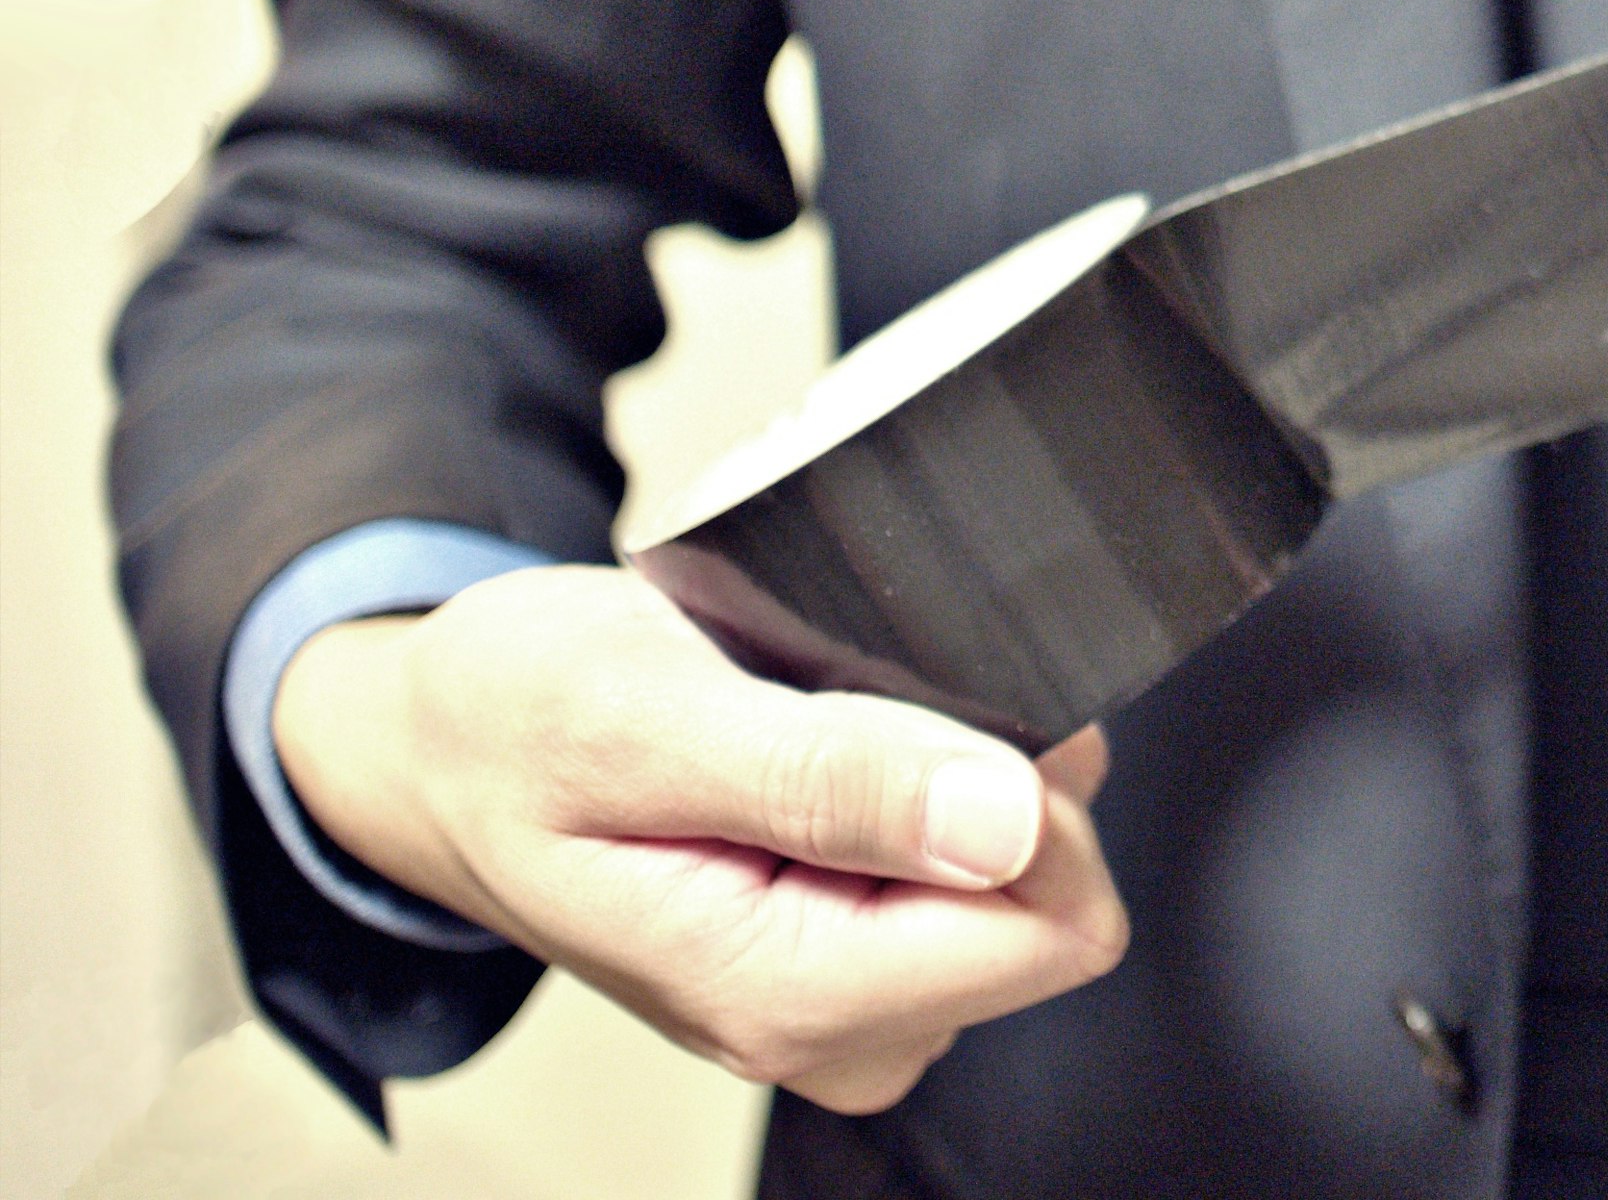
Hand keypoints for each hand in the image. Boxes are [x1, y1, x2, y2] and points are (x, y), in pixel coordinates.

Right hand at [273, 565, 1125, 1112]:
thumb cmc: (504, 720)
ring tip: (812, 725)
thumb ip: (826, 776)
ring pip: (1018, 882)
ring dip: (949, 777)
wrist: (427, 748)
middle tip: (844, 707)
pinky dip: (922, 785)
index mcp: (780, 991)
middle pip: (1049, 906)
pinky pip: (966, 869)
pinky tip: (822, 748)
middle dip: (989, 782)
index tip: (936, 715)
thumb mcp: (640, 711)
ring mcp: (836, 998)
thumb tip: (1003, 825)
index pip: (1054, 927)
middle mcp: (823, 1027)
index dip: (1036, 799)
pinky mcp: (842, 953)